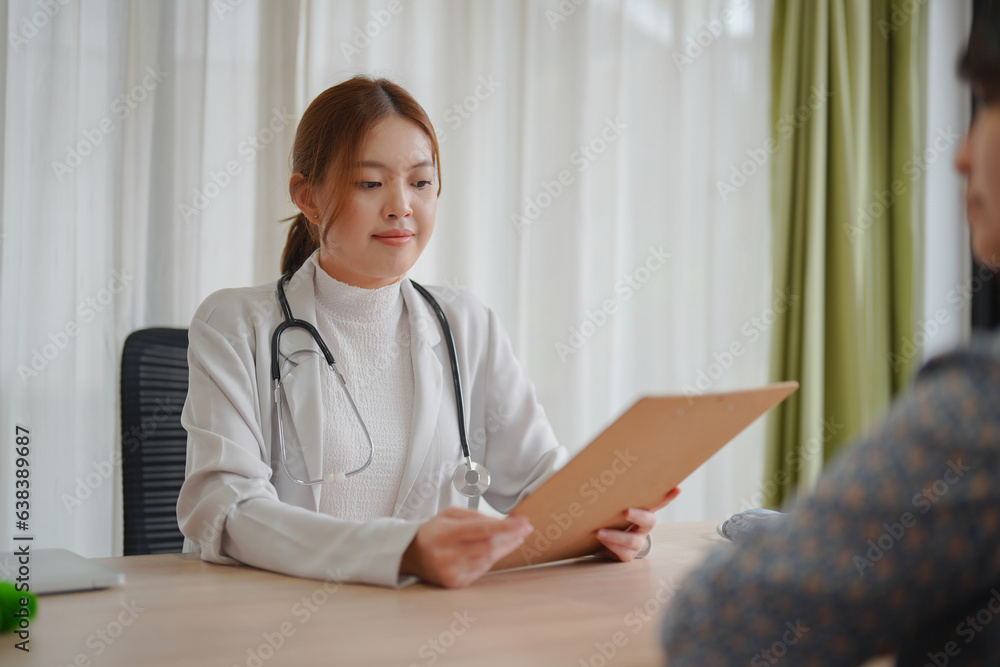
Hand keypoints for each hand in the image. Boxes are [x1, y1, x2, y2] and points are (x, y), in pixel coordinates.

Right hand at [400, 507, 533, 587]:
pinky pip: (482, 569)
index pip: (480, 529)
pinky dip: (493, 558)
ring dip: (505, 547)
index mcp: (443, 533)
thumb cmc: (435, 531)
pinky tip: (499, 549)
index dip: (505, 526)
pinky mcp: (456, 583)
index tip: (523, 521)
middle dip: (510, 536)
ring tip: (516, 536)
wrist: (412, 555)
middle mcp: (446, 555)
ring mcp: (451, 572)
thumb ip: (475, 515)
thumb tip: (502, 522)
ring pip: (488, 558)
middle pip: (488, 545)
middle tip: (526, 527)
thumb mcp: (449, 514)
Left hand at [595, 487, 680, 561]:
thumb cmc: (607, 518)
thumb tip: (600, 475)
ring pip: (632, 540)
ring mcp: (637, 542)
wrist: (599, 541)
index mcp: (643, 512)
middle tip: (626, 512)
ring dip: (615, 535)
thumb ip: (612, 497)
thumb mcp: (611, 506)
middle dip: (639, 516)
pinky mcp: (628, 554)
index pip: (658, 502)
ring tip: (599, 531)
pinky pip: (622, 551)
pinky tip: (600, 538)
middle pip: (649, 521)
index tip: (677, 488)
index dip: (668, 497)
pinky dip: (610, 544)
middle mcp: (643, 527)